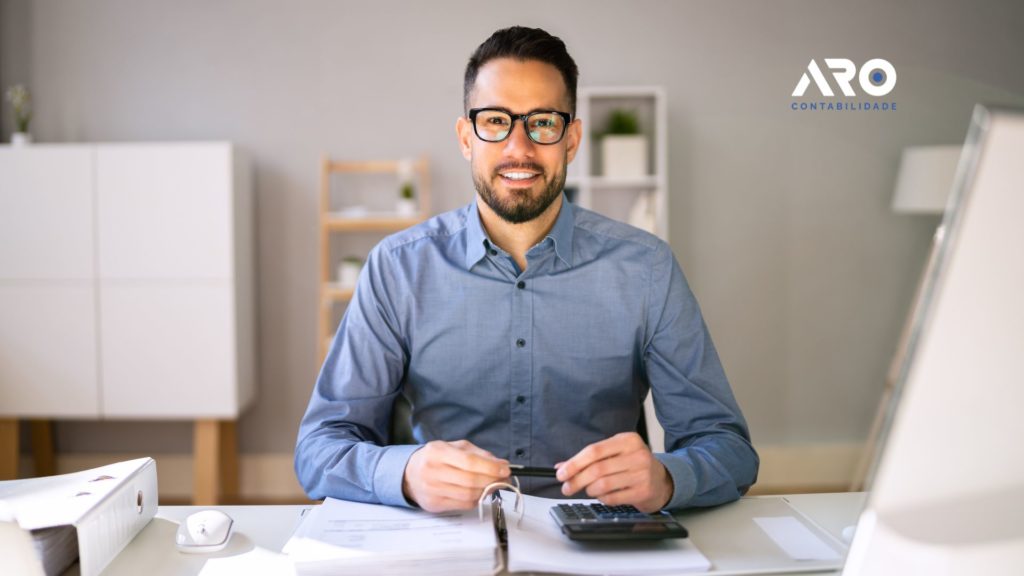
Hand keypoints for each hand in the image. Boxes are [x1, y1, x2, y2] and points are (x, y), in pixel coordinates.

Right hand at [402, 440, 510, 511]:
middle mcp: (432, 471)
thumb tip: (501, 464)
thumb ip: (478, 454)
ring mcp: (432, 490)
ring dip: (487, 491)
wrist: (410, 474)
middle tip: (504, 478)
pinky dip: (477, 499)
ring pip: (469, 495)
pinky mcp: (435, 504)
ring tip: (494, 484)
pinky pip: (463, 504)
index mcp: (437, 451)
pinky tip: (480, 492)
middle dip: (493, 480)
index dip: (491, 467)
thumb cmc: (435, 458)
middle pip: (471, 480)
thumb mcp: (454, 447)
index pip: (469, 462)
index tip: (505, 469)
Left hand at [555, 432, 673, 512]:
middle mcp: (637, 454)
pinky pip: (613, 498)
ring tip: (589, 490)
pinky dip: (602, 498)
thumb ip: (589, 459)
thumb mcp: (614, 454)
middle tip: (567, 487)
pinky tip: (604, 496)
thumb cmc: (633, 465)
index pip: (594, 451)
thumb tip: (562, 467)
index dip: (574, 463)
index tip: (561, 473)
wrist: (661, 480)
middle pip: (597, 469)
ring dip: (590, 490)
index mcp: (627, 440)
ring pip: (603, 485)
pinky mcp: (643, 491)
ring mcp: (642, 473)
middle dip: (577, 480)